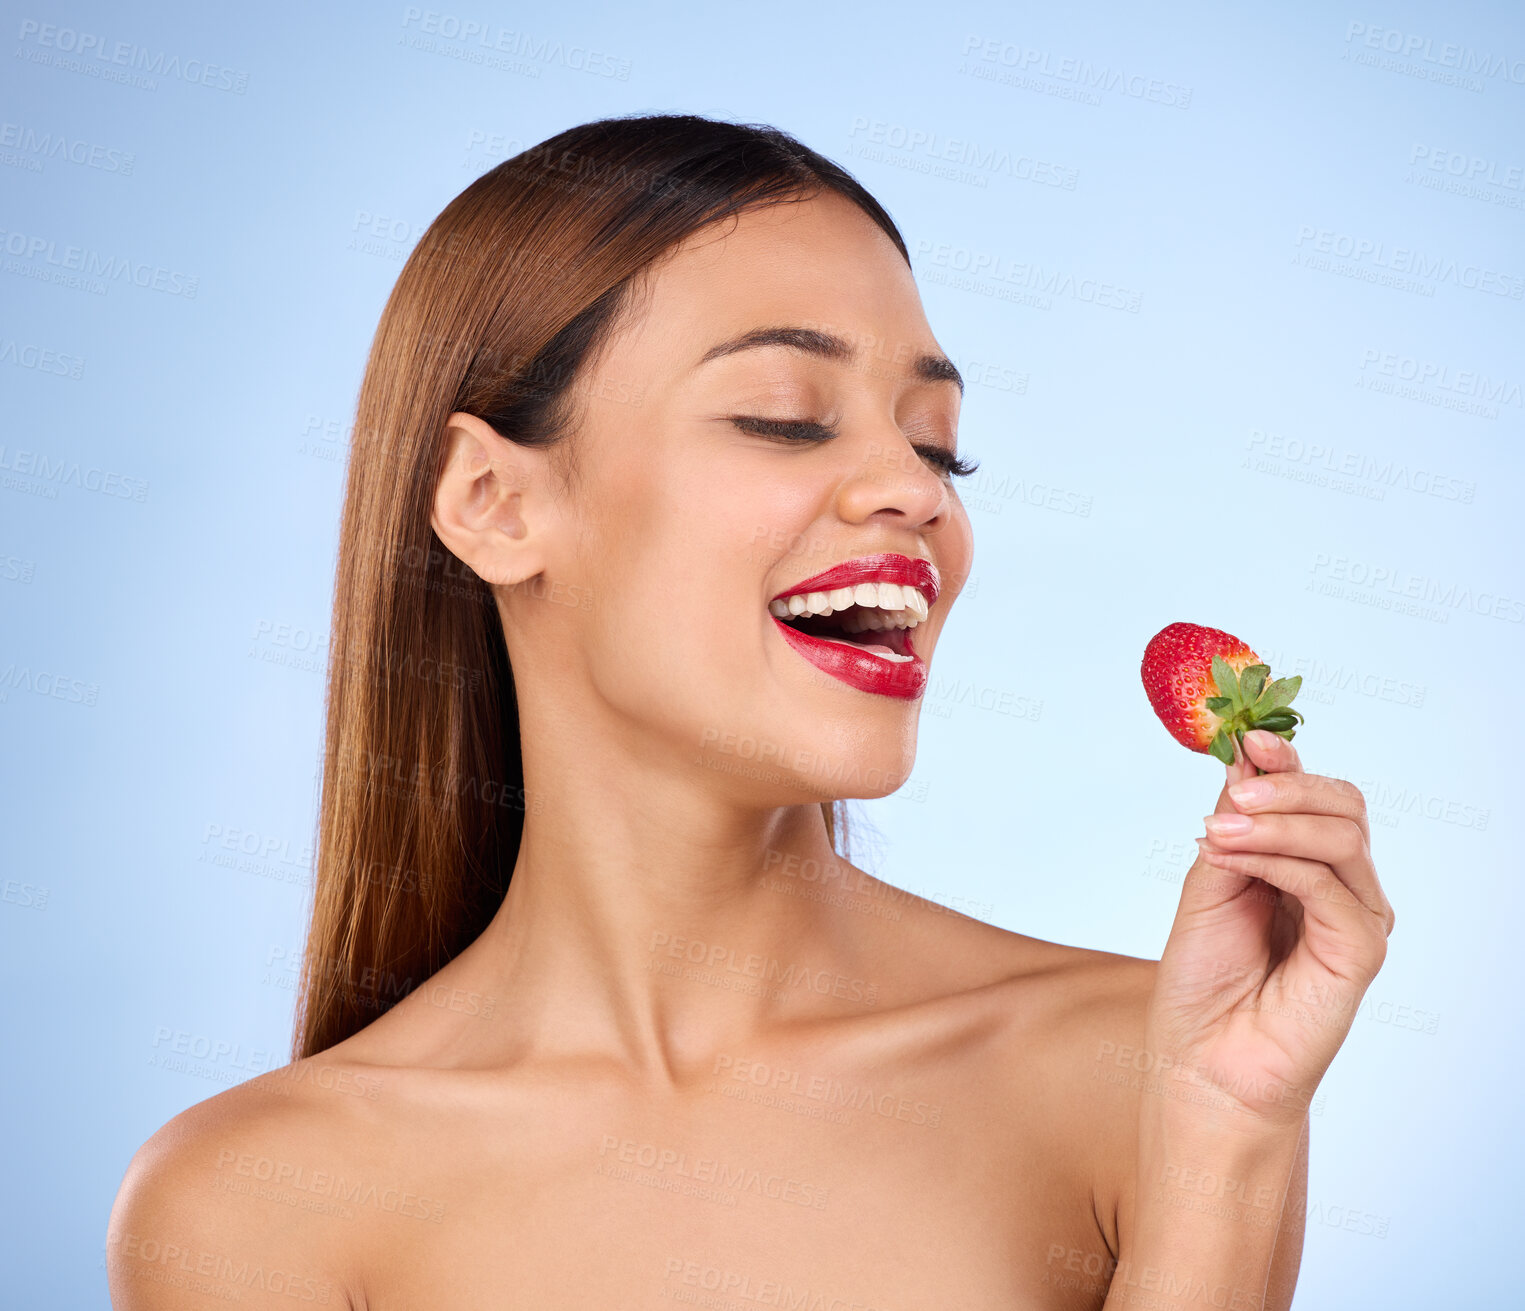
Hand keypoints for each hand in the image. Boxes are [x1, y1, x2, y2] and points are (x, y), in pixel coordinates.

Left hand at [1144, 728, 1395, 1131]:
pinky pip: (1329, 885)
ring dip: (1273, 822)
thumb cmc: (1203, 982)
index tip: (1249, 735)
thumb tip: (1243, 761)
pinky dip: (1277, 861)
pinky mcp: (1360, 950)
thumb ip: (1232, 825)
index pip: (1314, 795)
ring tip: (1216, 832)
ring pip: (1340, 836)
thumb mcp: (1207, 882)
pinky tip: (1230, 859)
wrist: (1201, 1061)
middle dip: (1287, 785)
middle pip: (1342, 805)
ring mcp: (1355, 917)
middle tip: (1234, 790)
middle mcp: (1339, 887)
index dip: (1286, 761)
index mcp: (1303, 866)